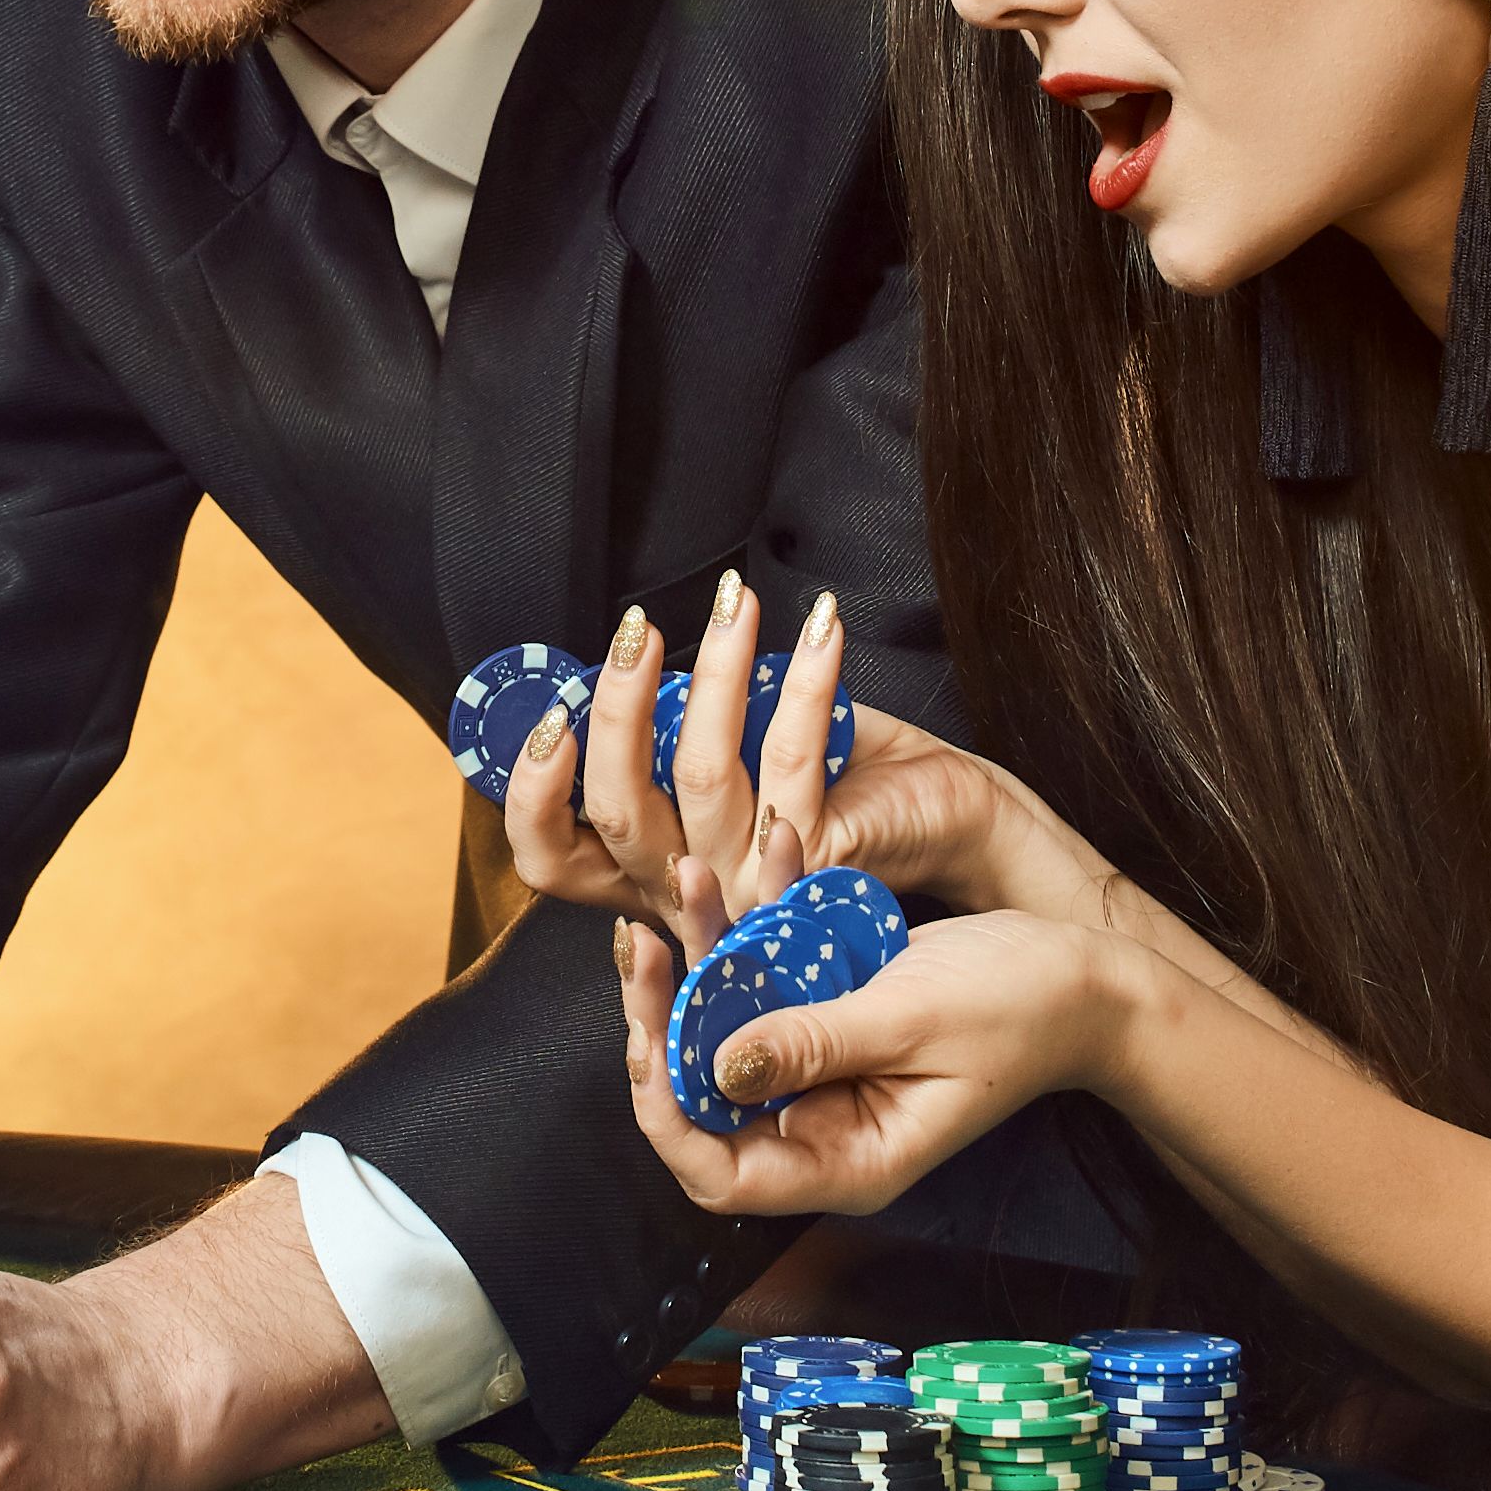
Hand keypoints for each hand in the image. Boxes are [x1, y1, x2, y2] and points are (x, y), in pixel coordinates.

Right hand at [508, 580, 860, 944]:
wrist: (958, 824)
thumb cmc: (853, 781)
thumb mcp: (744, 760)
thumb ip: (686, 733)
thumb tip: (635, 657)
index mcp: (657, 872)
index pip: (554, 860)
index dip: (532, 796)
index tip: (552, 717)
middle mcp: (694, 890)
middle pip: (617, 808)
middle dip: (618, 703)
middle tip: (639, 627)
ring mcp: (752, 882)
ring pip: (702, 770)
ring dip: (717, 666)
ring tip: (736, 600)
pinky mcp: (814, 858)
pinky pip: (791, 754)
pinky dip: (805, 678)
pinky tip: (820, 626)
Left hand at [614, 892, 1118, 1219]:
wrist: (1083, 976)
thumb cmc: (1019, 1009)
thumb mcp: (911, 1022)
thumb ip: (814, 1044)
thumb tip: (717, 1065)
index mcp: (845, 1161)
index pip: (720, 1174)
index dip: (669, 1116)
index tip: (648, 1036)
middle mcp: (822, 1126)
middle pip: (704, 1094)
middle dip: (665, 1017)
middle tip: (643, 945)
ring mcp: (823, 1071)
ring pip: (725, 1025)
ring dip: (701, 952)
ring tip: (690, 876)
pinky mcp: (829, 1017)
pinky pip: (769, 979)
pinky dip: (752, 925)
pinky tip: (748, 864)